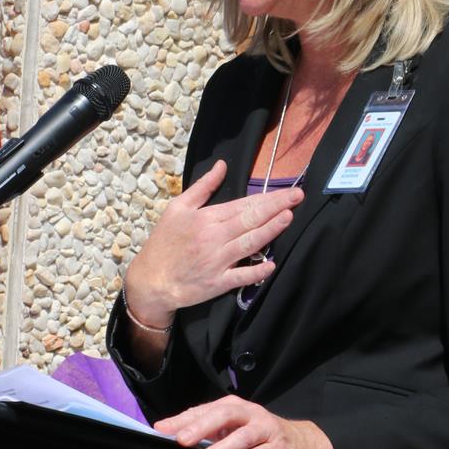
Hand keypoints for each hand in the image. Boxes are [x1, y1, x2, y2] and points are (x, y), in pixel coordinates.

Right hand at [124, 160, 304, 325]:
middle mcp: (214, 238)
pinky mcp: (217, 283)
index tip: (288, 192)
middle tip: (298, 197)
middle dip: (277, 207)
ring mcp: (217, 261)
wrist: (150, 280)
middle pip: (251, 220)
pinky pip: (241, 276)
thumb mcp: (178, 207)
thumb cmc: (164, 242)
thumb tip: (222, 165)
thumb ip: (203, 186)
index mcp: (207, 218)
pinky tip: (271, 264)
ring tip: (288, 218)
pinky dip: (256, 271)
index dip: (268, 198)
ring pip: (250, 243)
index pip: (243, 205)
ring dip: (271, 231)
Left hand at [155, 397, 338, 448]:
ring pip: (240, 437)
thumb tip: (181, 439)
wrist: (306, 445)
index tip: (160, 428)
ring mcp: (266, 429)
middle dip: (200, 426)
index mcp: (236, 406)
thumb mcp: (238, 431)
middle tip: (180, 440)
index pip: (206, 409)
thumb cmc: (264, 438)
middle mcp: (251, 413)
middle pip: (224, 414)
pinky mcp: (278, 448)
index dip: (183, 418)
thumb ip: (214, 433)